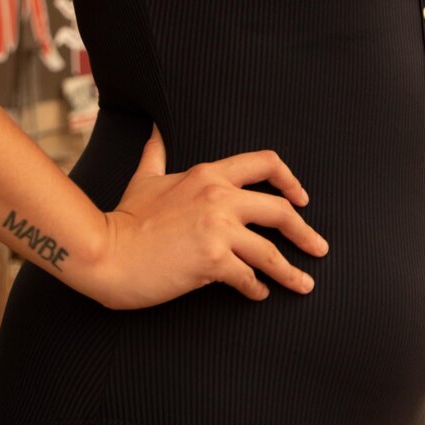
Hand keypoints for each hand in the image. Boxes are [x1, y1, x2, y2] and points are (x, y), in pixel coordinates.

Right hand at [93, 123, 328, 310]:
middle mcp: (219, 196)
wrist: (105, 251)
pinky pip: (248, 277)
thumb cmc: (124, 218)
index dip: (290, 180)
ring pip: (271, 251)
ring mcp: (217, 229)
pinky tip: (259, 295)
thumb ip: (155, 153)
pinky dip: (257, 289)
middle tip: (319, 247)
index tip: (303, 200)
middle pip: (280, 210)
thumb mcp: (144, 178)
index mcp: (208, 174)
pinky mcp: (212, 260)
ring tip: (304, 285)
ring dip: (291, 272)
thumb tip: (156, 130)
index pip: (264, 163)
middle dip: (305, 232)